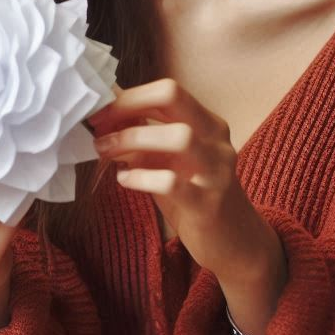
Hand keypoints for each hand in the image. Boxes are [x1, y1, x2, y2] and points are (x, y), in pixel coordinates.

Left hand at [89, 78, 277, 284]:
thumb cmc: (194, 196)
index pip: (168, 91)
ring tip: (106, 151)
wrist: (235, 243)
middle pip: (173, 97)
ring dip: (132, 139)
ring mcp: (217, 171)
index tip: (99, 111)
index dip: (129, 96)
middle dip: (128, 106)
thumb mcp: (169, 162)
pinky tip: (124, 179)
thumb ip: (145, 138)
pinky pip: (171, 182)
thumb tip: (105, 116)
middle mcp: (216, 140)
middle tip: (99, 125)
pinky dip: (140, 176)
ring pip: (179, 136)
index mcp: (208, 123)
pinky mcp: (208, 204)